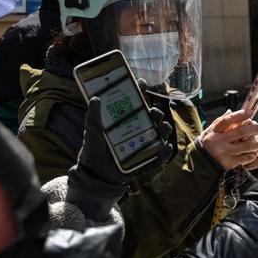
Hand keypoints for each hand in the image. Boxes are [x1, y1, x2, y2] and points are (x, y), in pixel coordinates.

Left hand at [67, 97, 173, 219]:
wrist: (95, 174)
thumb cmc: (94, 150)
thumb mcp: (91, 132)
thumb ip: (92, 117)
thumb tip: (95, 98)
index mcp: (126, 120)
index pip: (136, 103)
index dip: (141, 92)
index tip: (141, 83)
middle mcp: (138, 130)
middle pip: (152, 118)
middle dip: (156, 113)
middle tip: (153, 112)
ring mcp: (143, 145)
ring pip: (160, 135)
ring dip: (164, 129)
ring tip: (163, 128)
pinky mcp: (146, 161)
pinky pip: (158, 158)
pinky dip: (164, 153)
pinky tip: (166, 147)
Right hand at [201, 109, 257, 170]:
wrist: (199, 167)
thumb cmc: (205, 148)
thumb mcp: (208, 133)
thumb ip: (219, 122)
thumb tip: (230, 111)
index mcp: (213, 133)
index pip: (228, 120)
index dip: (241, 115)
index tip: (251, 112)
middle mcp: (218, 142)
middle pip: (241, 132)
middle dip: (255, 129)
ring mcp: (224, 153)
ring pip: (246, 146)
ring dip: (255, 144)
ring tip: (257, 144)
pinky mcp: (228, 164)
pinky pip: (245, 158)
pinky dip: (251, 155)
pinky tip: (252, 154)